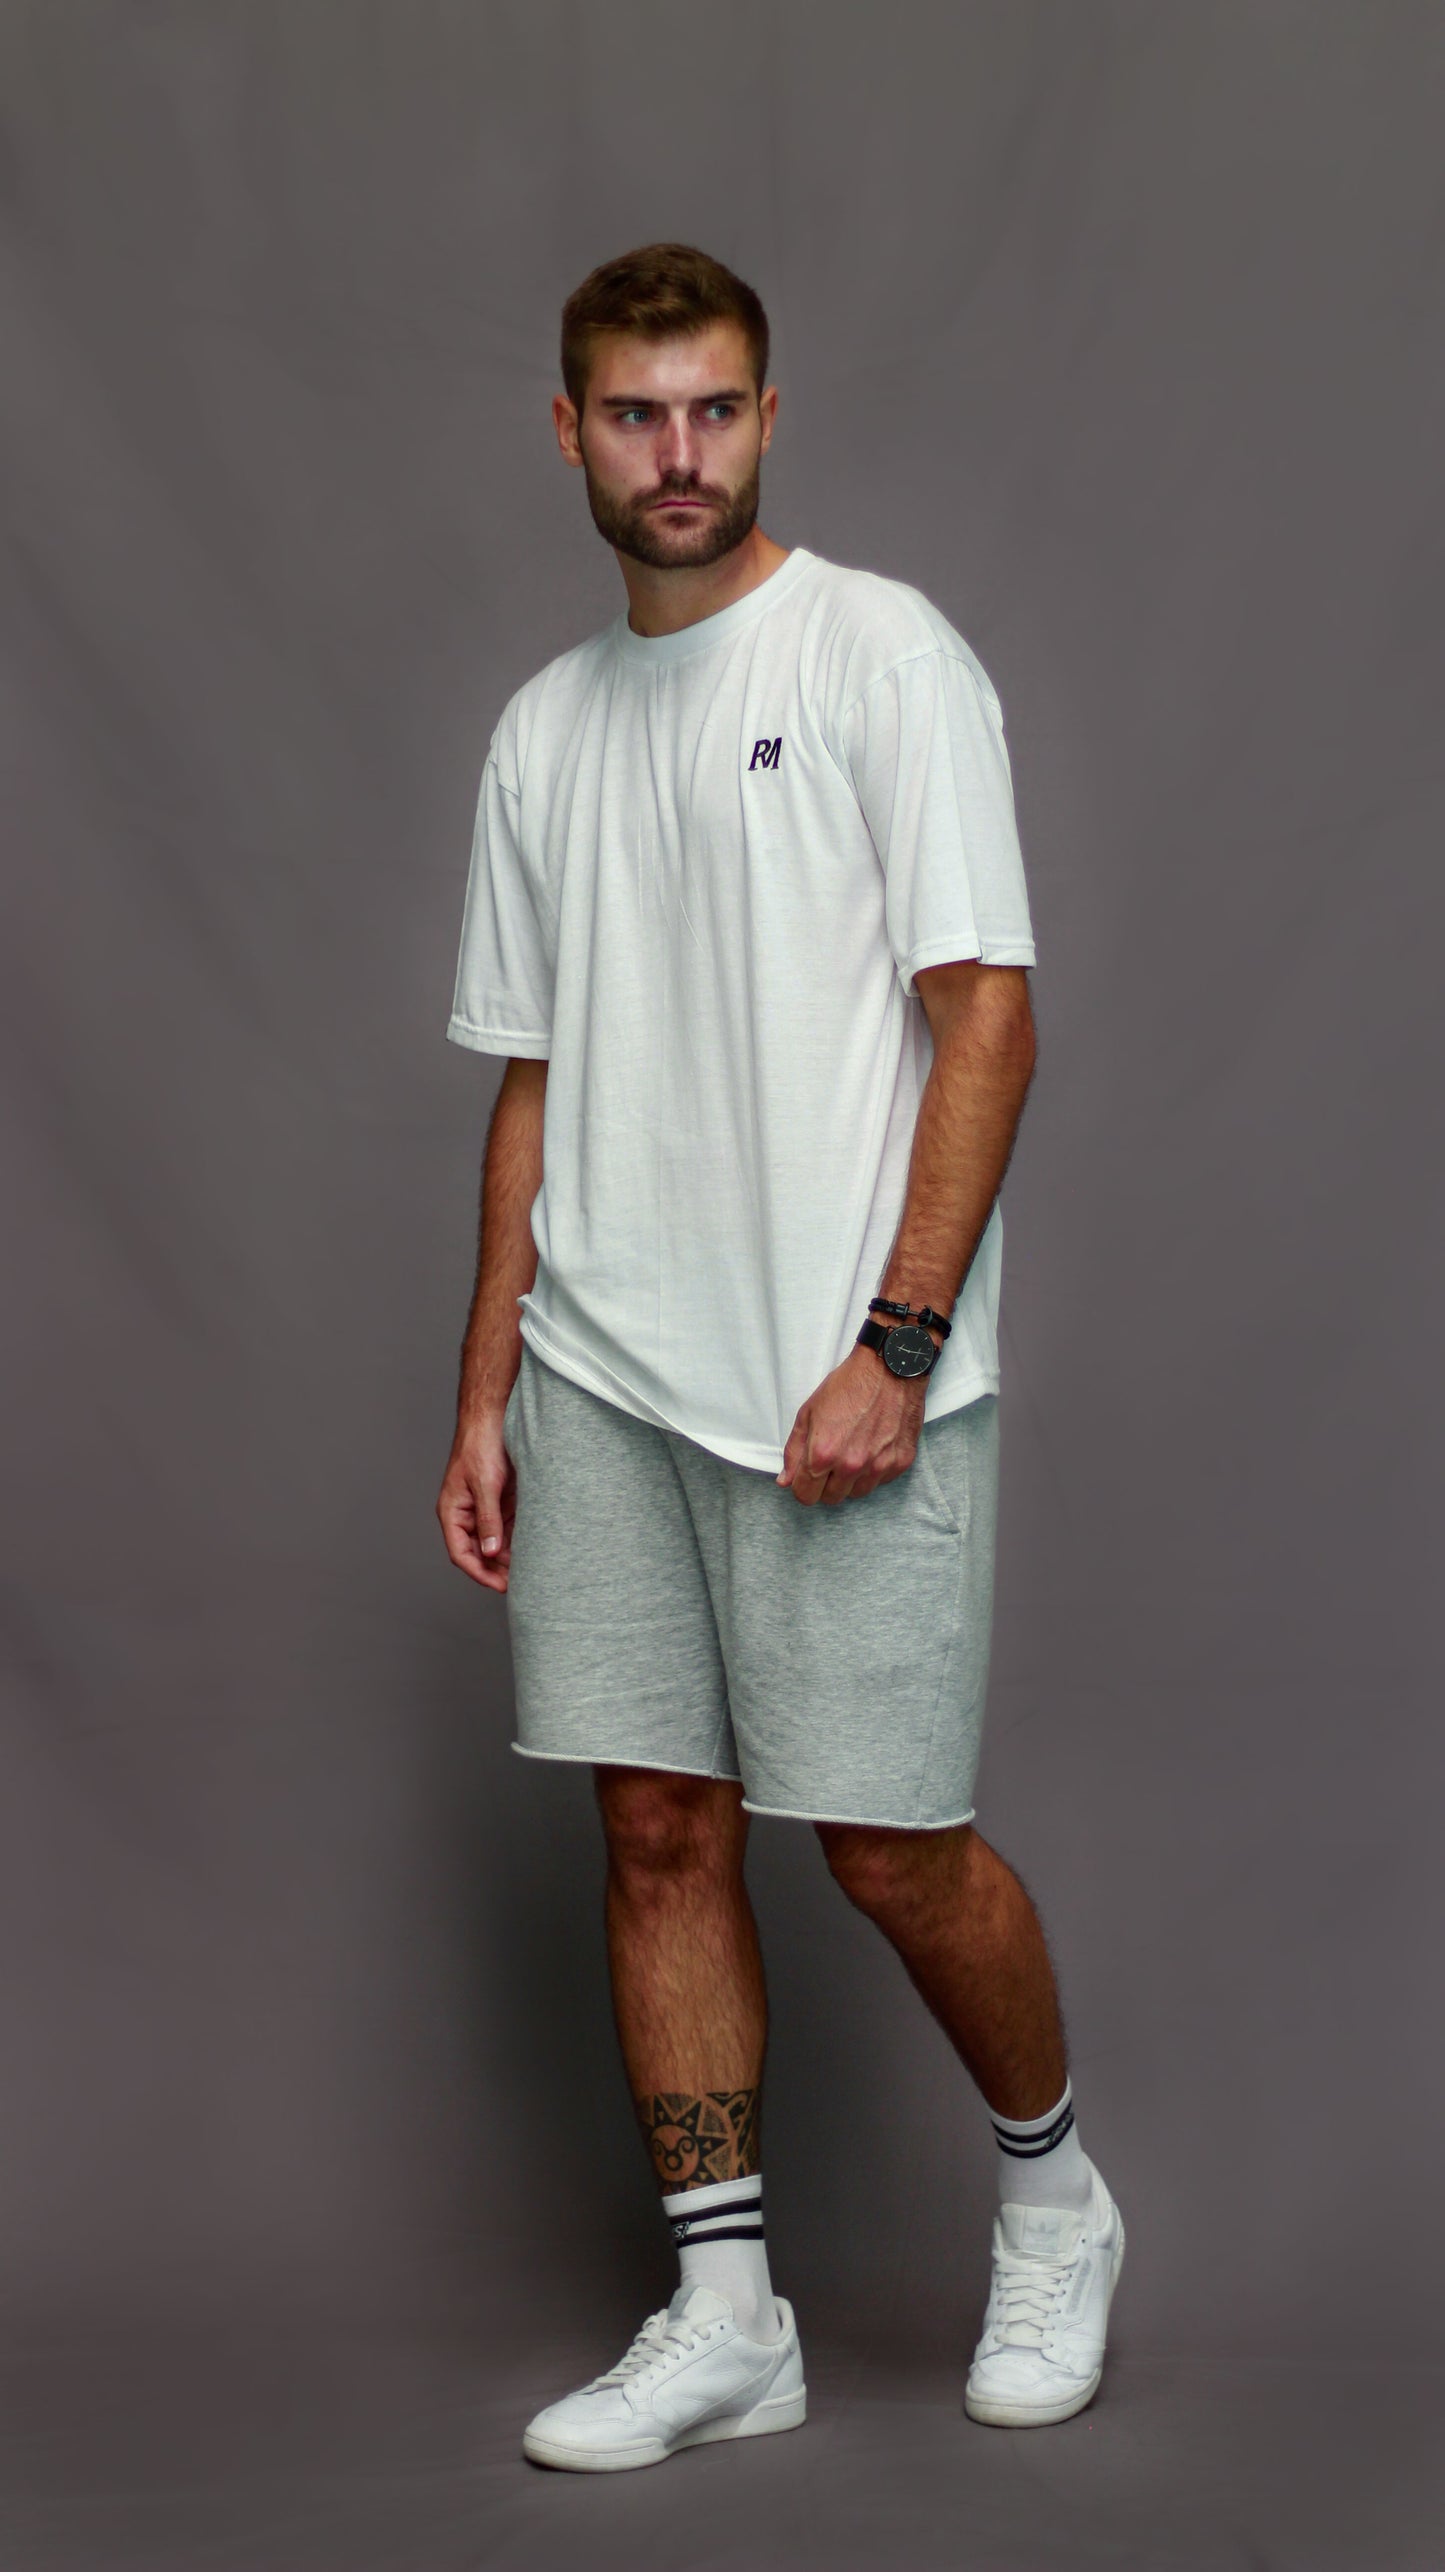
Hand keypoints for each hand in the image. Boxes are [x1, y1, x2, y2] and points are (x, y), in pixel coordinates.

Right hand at [437, 1410, 515, 1591]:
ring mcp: (485, 1508)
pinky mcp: (501, 1500)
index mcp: (453, 1511)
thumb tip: (490, 1550)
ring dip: (509, 1556)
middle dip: (495, 1568)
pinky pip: (509, 1527)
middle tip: (519, 1582)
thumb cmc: (480, 1444)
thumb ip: (488, 1519)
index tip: (499, 1586)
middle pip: (478, 1552)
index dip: (478, 1572)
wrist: (494, 1416)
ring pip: (495, 1542)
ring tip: (529, 1569)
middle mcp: (467, 1513)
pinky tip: (533, 1548)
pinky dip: (518, 1539)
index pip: (460, 1553)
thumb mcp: (485, 1485)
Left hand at [777, 1345, 927, 1505]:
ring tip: (853, 1451)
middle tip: (830, 1461)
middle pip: (831, 1498)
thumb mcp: (809, 1412)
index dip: (802, 1487)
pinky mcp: (901, 1462)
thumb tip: (786, 1481)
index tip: (807, 1477)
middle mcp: (852, 1465)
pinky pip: (881, 1481)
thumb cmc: (848, 1385)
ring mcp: (879, 1466)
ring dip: (851, 1480)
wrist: (890, 1367)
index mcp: (823, 1454)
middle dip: (826, 1485)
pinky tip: (873, 1446)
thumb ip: (794, 1451)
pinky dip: (874, 1471)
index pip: (806, 1495)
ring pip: (857, 1493)